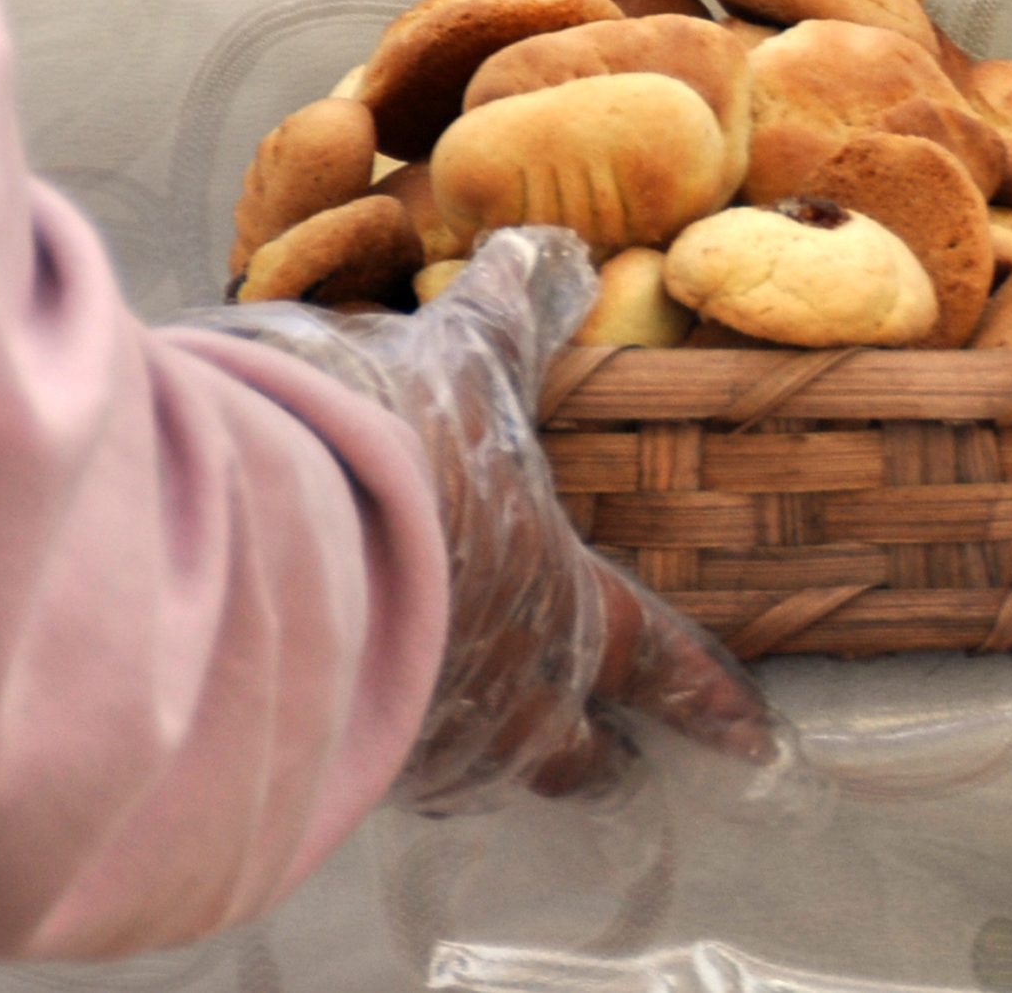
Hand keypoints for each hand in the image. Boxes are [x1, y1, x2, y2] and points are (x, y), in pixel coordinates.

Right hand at [185, 229, 776, 810]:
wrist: (258, 536)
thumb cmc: (394, 450)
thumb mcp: (466, 361)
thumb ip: (513, 312)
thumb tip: (552, 245)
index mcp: (561, 603)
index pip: (658, 660)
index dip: (707, 695)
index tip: (753, 737)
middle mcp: (505, 699)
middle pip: (571, 761)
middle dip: (595, 762)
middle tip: (612, 766)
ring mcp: (417, 740)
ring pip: (466, 766)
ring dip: (474, 747)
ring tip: (471, 736)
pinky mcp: (327, 755)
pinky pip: (374, 756)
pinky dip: (378, 733)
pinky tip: (353, 712)